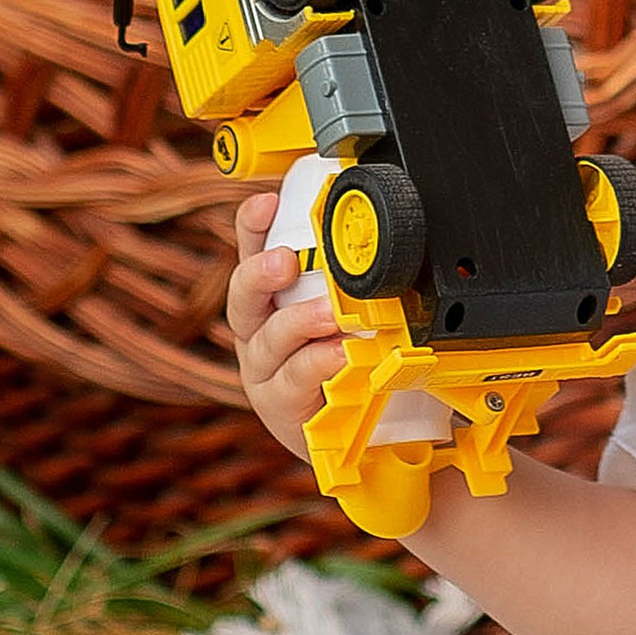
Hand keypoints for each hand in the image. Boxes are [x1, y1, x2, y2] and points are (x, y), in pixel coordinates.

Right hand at [224, 190, 342, 464]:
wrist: (360, 432)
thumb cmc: (352, 362)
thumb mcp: (350, 314)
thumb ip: (358, 284)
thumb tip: (393, 240)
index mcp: (271, 299)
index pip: (252, 252)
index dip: (253, 226)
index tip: (266, 202)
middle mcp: (258, 332)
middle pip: (242, 296)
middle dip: (260, 273)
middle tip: (285, 261)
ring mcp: (265, 371)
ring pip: (268, 340)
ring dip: (299, 322)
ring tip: (330, 314)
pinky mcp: (280, 405)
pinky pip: (296, 378)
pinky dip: (319, 363)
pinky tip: (340, 354)